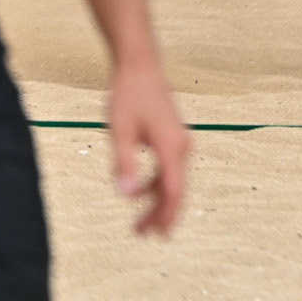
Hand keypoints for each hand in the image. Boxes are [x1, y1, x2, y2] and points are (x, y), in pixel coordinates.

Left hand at [108, 59, 189, 235]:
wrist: (139, 64)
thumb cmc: (128, 95)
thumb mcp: (120, 131)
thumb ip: (124, 164)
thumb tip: (126, 197)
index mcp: (171, 147)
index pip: (174, 191)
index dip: (167, 215)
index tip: (160, 235)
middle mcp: (181, 145)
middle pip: (175, 189)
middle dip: (161, 214)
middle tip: (142, 236)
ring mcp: (179, 140)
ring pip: (172, 180)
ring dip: (157, 201)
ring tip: (138, 222)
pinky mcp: (172, 135)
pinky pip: (168, 168)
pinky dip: (156, 184)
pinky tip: (139, 190)